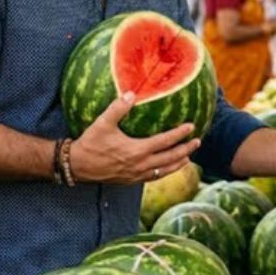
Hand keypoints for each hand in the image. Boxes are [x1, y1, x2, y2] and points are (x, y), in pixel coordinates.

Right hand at [70, 92, 200, 184]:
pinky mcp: (131, 180)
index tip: (192, 126)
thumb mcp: (103, 123)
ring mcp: (137, 175)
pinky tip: (167, 168)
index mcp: (137, 150)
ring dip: (178, 163)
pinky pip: (154, 177)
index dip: (179, 134)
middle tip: (197, 142)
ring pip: (164, 171)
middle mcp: (140, 165)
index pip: (165, 142)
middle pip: (170, 158)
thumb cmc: (90, 143)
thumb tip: (132, 93)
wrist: (78, 167)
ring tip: (188, 158)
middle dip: (186, 150)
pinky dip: (164, 172)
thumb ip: (118, 108)